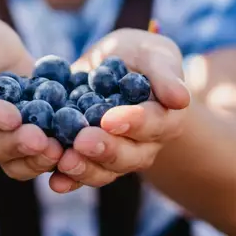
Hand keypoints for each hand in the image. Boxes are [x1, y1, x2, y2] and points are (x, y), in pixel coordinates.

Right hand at [0, 18, 63, 180]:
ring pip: (10, 162)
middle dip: (15, 144)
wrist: (0, 60)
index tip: (12, 116)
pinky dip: (49, 160)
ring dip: (33, 159)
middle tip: (39, 140)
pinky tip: (68, 153)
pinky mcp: (19, 149)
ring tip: (57, 152)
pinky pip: (31, 162)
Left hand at [49, 29, 190, 192]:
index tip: (110, 119)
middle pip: (128, 156)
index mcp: (165, 119)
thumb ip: (165, 73)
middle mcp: (144, 145)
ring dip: (84, 168)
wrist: (110, 65)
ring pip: (104, 171)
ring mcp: (116, 155)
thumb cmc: (139, 56)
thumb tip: (181, 98)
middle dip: (104, 149)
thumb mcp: (153, 53)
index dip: (133, 123)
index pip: (153, 124)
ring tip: (65, 162)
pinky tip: (55, 182)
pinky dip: (68, 180)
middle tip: (82, 141)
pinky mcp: (90, 158)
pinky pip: (81, 175)